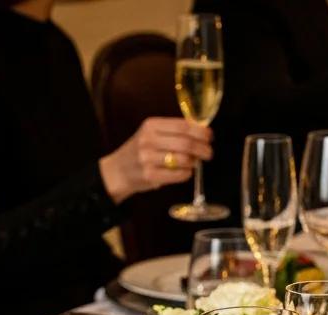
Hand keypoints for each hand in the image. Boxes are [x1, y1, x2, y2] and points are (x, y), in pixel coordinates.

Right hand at [99, 118, 213, 203]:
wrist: (118, 170)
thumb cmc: (141, 151)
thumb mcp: (151, 134)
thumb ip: (172, 132)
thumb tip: (201, 132)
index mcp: (151, 125)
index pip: (183, 126)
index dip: (200, 131)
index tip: (210, 136)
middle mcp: (149, 140)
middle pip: (186, 143)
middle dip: (203, 149)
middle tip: (209, 153)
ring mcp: (148, 158)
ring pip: (184, 160)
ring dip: (194, 162)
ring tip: (195, 162)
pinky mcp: (151, 175)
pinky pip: (179, 175)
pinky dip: (187, 174)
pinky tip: (186, 172)